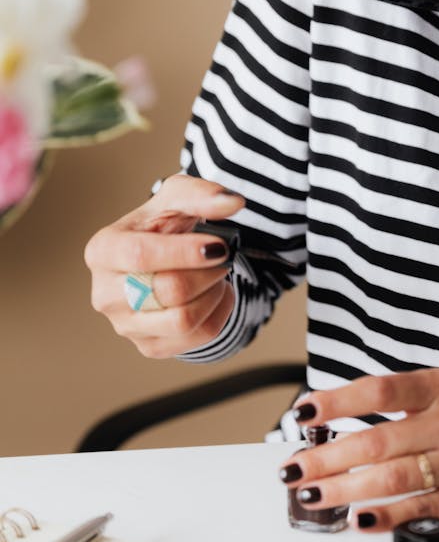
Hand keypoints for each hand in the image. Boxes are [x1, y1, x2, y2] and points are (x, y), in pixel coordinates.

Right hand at [84, 174, 244, 357]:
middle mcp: (105, 293)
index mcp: (103, 251)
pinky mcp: (149, 346)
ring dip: (213, 293)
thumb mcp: (178, 197)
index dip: (184, 253)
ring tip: (217, 273)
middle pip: (167, 291)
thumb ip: (203, 195)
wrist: (162, 256)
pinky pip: (197, 338)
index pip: (140, 256)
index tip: (219, 246)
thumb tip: (233, 203)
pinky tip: (215, 292)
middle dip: (207, 272)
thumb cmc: (163, 224)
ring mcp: (125, 325)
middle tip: (224, 255)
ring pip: (183, 320)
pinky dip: (219, 312)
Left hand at [279, 369, 438, 530]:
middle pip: (378, 441)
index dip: (339, 401)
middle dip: (327, 457)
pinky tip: (358, 520)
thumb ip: (405, 400)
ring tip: (312, 495)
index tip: (305, 411)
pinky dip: (387, 517)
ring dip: (345, 490)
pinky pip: (423, 510)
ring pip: (393, 479)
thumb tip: (343, 416)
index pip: (381, 390)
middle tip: (292, 468)